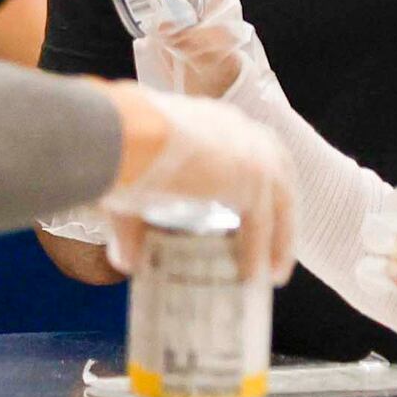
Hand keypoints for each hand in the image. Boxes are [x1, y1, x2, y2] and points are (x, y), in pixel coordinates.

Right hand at [101, 88, 294, 281]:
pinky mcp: (250, 177)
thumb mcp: (132, 185)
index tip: (258, 217)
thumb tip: (129, 262)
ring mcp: (250, 152)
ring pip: (278, 202)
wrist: (121, 133)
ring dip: (279, 239)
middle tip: (274, 250)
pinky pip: (261, 224)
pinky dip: (258, 252)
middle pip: (279, 175)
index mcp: (214, 120)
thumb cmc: (116, 147)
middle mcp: (239, 129)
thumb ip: (135, 226)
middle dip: (281, 214)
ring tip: (272, 273)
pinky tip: (254, 277)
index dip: (259, 188)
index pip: (251, 153)